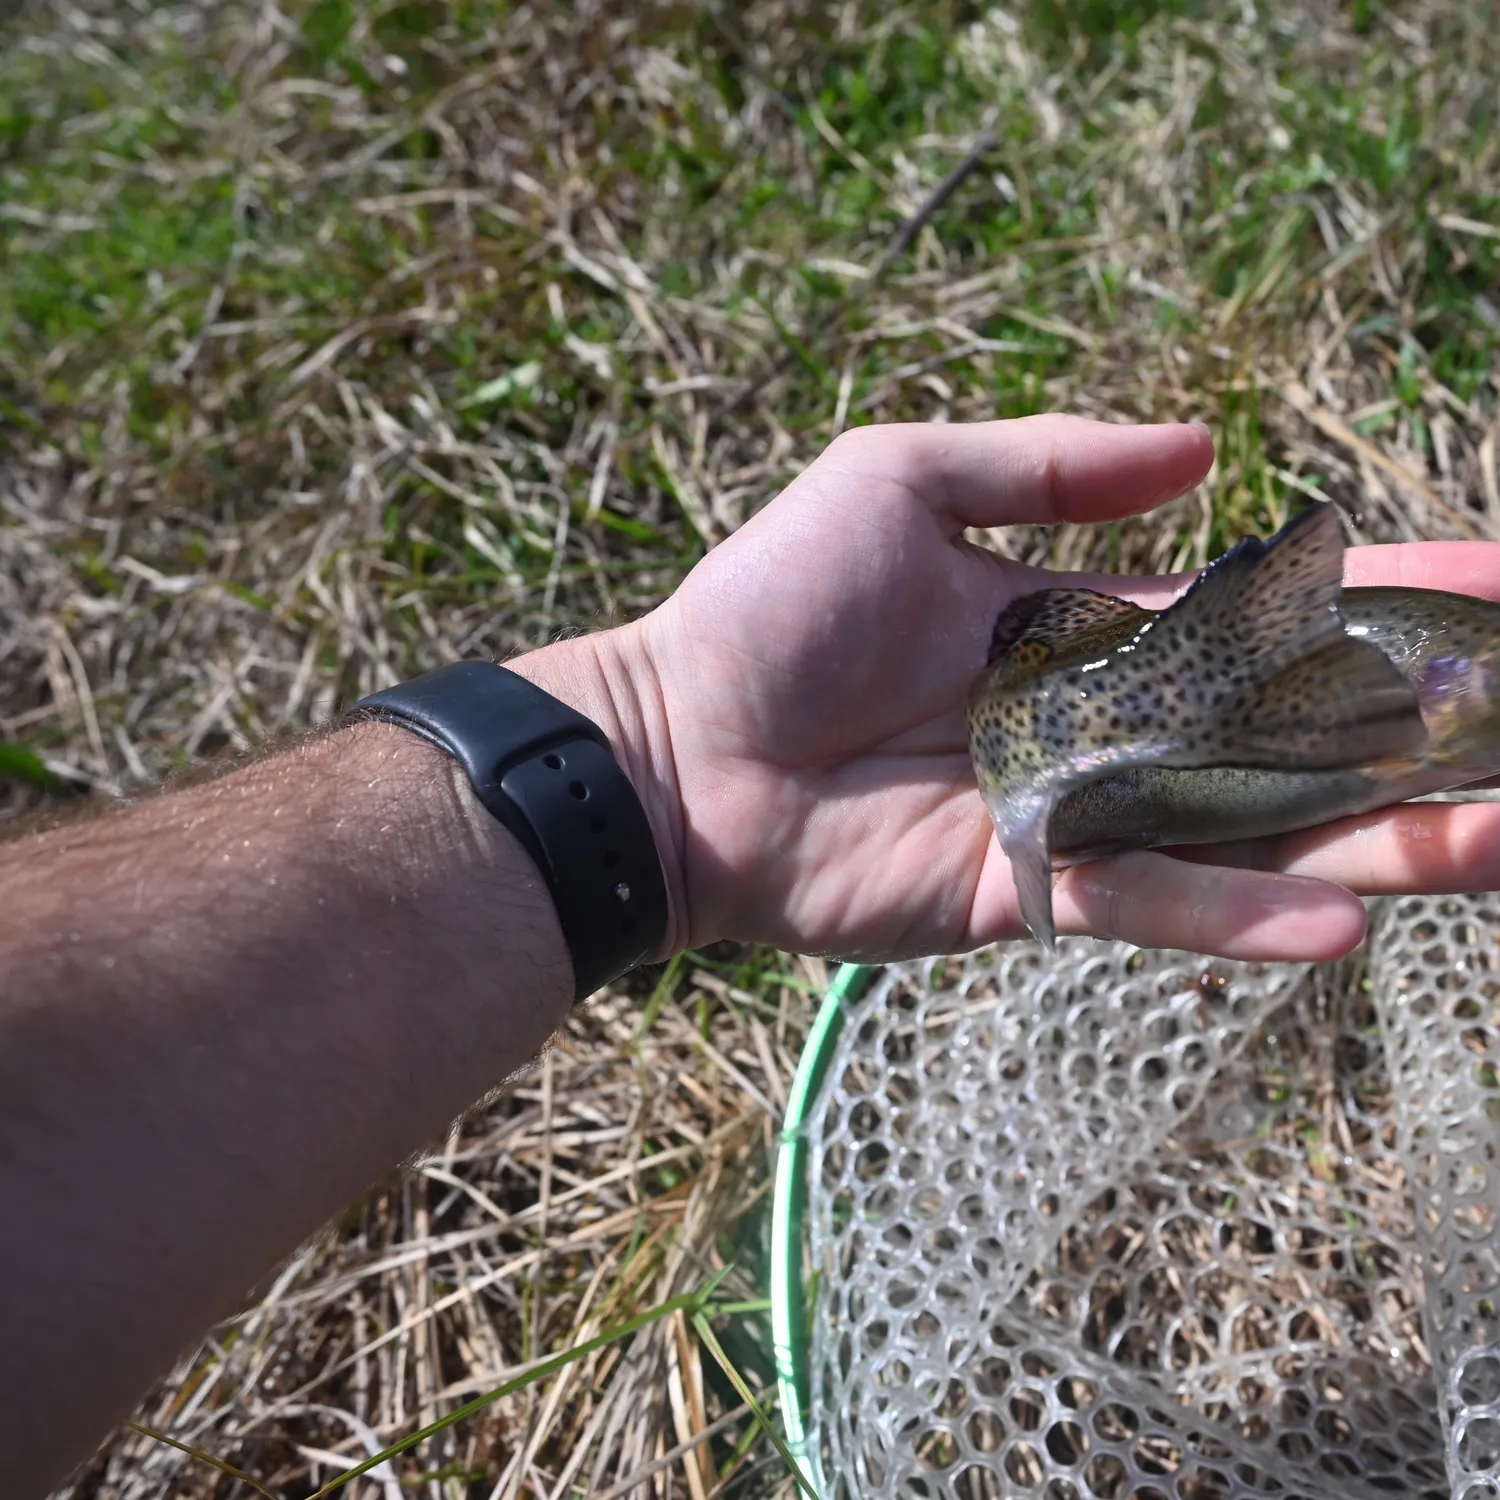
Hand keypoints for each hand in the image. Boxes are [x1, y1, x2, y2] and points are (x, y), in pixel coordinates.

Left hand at [521, 417, 1499, 963]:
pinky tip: (1353, 920)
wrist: (674, 743)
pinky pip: (1154, 905)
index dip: (1370, 599)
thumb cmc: (770, 605)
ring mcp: (1070, 815)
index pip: (1255, 613)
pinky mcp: (1027, 892)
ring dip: (1378, 836)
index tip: (1488, 584)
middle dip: (1413, 731)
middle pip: (1282, 731)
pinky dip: (1246, 914)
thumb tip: (1203, 445)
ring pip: (1250, 830)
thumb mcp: (898, 481)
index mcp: (1075, 627)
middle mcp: (1094, 726)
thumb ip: (1043, 464)